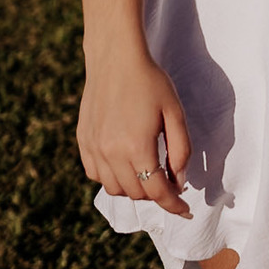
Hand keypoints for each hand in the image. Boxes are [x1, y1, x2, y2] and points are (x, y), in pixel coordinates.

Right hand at [77, 46, 192, 217]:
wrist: (115, 58)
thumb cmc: (150, 81)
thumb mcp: (175, 111)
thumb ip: (181, 149)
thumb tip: (178, 180)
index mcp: (137, 147)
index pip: (157, 191)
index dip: (173, 204)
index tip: (184, 211)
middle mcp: (112, 153)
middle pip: (137, 193)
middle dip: (156, 193)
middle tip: (169, 181)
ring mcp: (94, 149)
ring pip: (114, 189)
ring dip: (133, 188)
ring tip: (147, 171)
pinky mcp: (83, 141)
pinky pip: (95, 174)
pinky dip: (111, 177)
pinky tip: (123, 164)